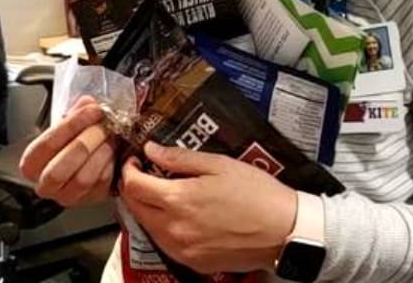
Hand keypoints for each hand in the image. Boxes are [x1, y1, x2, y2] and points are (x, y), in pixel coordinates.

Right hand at [19, 95, 115, 205]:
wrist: (84, 161)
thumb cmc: (69, 141)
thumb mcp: (67, 125)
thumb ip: (74, 114)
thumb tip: (87, 103)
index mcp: (32, 163)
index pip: (46, 144)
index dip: (71, 125)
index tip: (91, 110)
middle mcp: (45, 184)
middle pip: (61, 168)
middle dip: (86, 142)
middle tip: (102, 125)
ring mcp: (66, 196)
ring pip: (82, 179)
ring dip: (100, 153)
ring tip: (109, 137)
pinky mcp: (88, 200)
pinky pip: (100, 185)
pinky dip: (110, 164)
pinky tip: (112, 150)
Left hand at [120, 142, 296, 273]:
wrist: (283, 231)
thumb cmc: (255, 192)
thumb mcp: (218, 164)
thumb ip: (179, 158)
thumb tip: (151, 150)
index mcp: (178, 200)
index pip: (133, 187)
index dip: (129, 170)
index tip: (135, 160)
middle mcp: (173, 229)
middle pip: (135, 208)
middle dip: (134, 188)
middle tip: (146, 173)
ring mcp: (182, 250)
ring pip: (148, 227)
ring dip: (148, 208)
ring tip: (163, 191)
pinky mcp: (193, 263)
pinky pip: (165, 242)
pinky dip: (163, 226)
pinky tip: (179, 213)